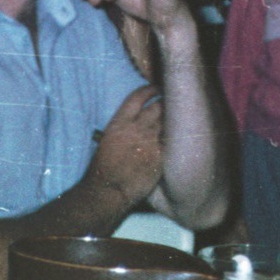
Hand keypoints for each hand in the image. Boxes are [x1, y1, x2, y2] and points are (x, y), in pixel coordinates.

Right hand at [86, 85, 164, 206]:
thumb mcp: (107, 140)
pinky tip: (177, 138)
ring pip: (166, 122)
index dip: (149, 90)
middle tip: (170, 103)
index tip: (156, 88)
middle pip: (157, 107)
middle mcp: (137, 128)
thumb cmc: (102, 169)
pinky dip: (172, 138)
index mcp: (120, 123)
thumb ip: (123, 128)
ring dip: (171, 120)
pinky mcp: (160, 156)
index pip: (138, 97)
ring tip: (176, 118)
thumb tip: (133, 122)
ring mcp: (150, 142)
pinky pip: (170, 141)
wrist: (108, 191)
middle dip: (164, 104)